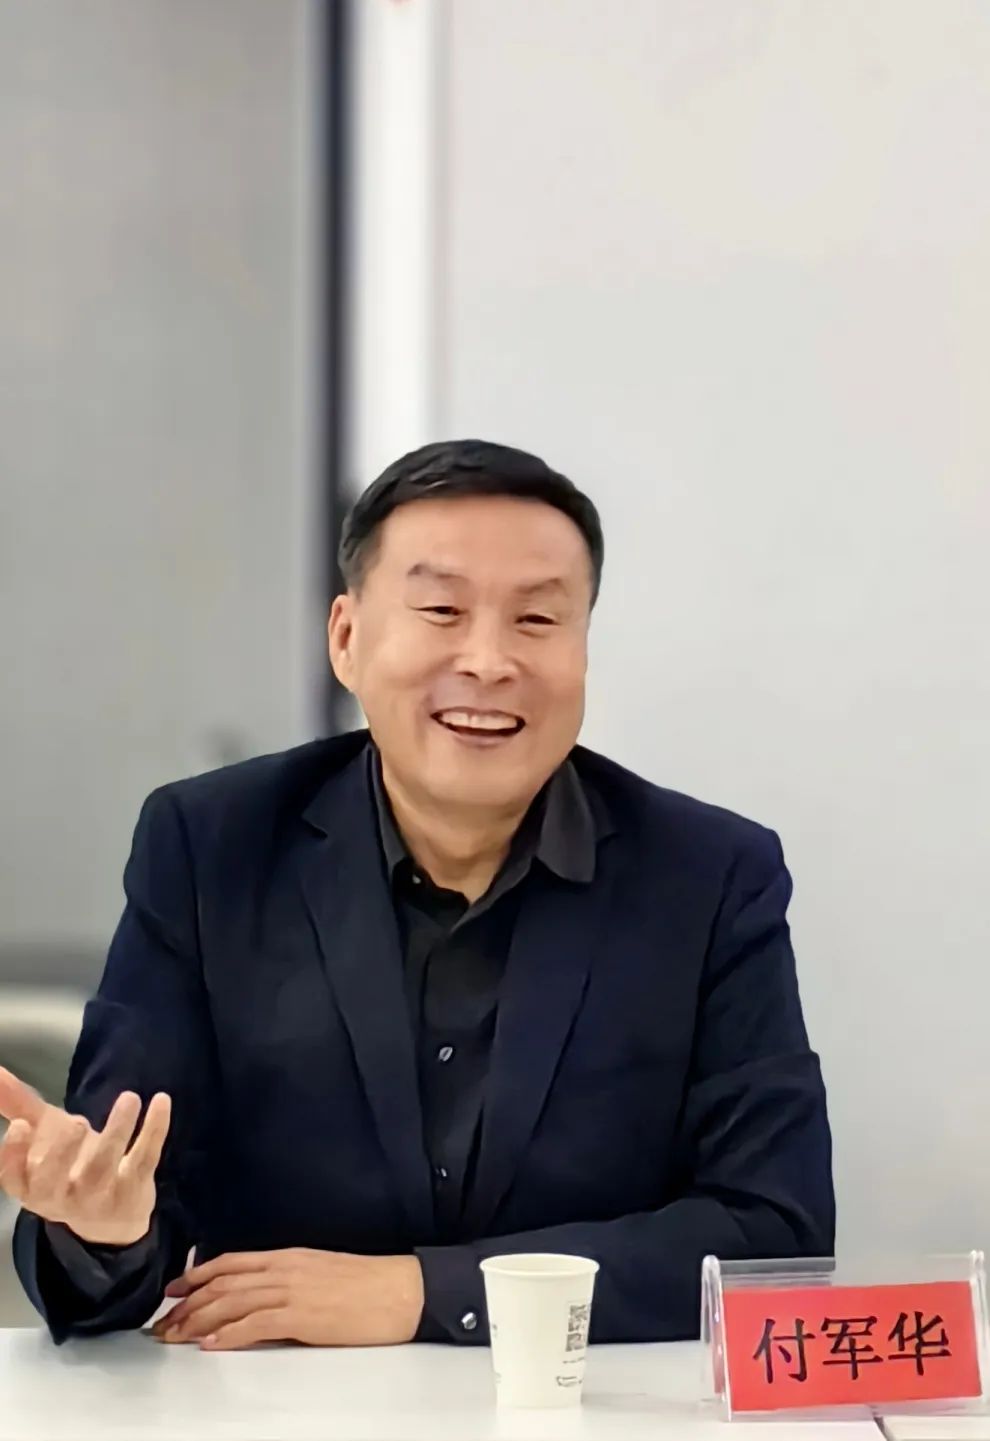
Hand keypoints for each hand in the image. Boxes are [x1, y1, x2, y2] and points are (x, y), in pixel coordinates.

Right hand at [0, 1066, 170, 1246]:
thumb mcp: (42, 1135)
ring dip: (117, 1130)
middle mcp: (59, 1197)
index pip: (13, 1177)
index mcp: (31, 1186)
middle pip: (53, 1180)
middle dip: (63, 1151)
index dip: (13, 1155)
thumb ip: (17, 1105)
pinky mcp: (133, 1190)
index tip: (21, 1126)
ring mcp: (98, 1197)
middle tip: (78, 1123)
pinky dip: (154, 1130)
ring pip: (104, 1166)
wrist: (110, 1217)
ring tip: (128, 1098)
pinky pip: (144, 1159)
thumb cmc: (66, 1164)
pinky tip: (160, 1100)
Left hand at [152, 1248, 424, 1349]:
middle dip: (187, 1305)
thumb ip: (289, 1279)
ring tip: (175, 1336)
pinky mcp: (303, 1315)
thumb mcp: (321, 1272)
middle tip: (163, 1323)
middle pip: (223, 1283)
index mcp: (289, 1256)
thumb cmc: (368, 1285)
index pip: (231, 1262)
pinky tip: (211, 1344)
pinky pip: (255, 1323)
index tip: (173, 1291)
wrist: (401, 1291)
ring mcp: (293, 1291)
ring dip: (197, 1321)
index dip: (196, 1276)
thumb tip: (261, 1296)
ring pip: (231, 1302)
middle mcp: (285, 1269)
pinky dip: (228, 1334)